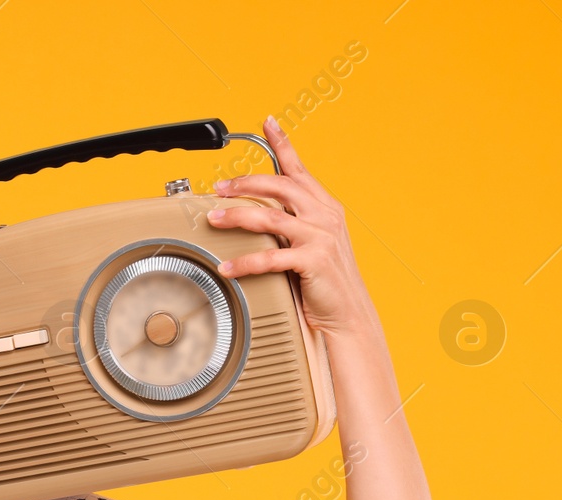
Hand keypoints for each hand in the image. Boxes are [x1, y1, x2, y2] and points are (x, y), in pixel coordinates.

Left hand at [206, 115, 381, 338]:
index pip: (300, 169)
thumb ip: (290, 225)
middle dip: (245, 183)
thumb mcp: (309, 244)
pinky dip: (246, 262)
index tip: (268, 123)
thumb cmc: (324, 282)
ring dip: (237, 216)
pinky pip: (272, 257)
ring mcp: (321, 237)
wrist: (348, 314)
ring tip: (214, 219)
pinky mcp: (314, 260)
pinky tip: (228, 267)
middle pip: (280, 186)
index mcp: (325, 207)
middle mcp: (325, 216)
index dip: (283, 144)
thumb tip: (255, 215)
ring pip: (270, 217)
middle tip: (219, 187)